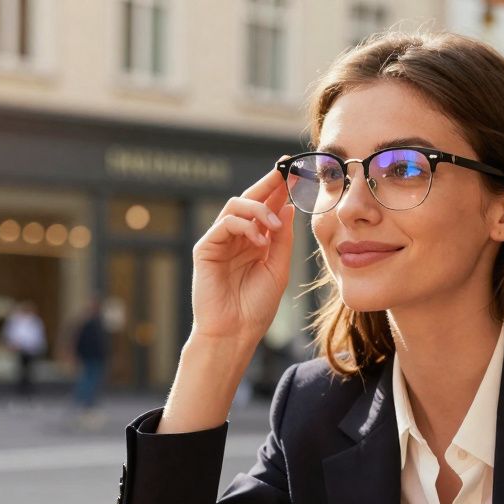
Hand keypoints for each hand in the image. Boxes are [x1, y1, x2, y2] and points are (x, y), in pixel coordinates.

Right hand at [190, 165, 295, 345]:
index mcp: (255, 241)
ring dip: (259, 210)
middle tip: (285, 171)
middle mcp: (237, 237)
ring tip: (275, 228)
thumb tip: (288, 206)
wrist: (235, 333)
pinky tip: (259, 241)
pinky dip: (245, 226)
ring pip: (235, 205)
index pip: (266, 207)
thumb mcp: (278, 268)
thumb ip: (282, 239)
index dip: (279, 189)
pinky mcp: (206, 248)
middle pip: (250, 199)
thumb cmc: (255, 308)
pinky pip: (225, 223)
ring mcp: (220, 241)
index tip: (297, 173)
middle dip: (268, 183)